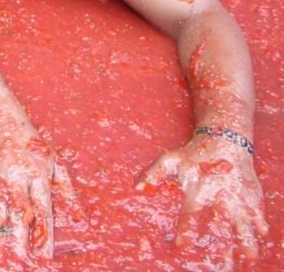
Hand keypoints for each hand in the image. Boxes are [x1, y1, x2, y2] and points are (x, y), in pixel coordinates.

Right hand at [0, 119, 76, 258]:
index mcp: (38, 175)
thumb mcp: (55, 163)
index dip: (43, 233)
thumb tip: (78, 217)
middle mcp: (18, 175)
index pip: (43, 210)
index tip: (44, 255)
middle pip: (20, 212)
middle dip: (20, 238)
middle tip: (21, 259)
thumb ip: (66, 190)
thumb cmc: (32, 143)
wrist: (0, 118)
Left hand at [138, 133, 267, 259]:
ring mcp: (239, 195)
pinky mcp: (252, 195)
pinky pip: (259, 213)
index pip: (191, 214)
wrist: (225, 138)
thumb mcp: (171, 158)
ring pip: (245, 221)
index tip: (182, 246)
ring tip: (249, 254)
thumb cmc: (195, 153)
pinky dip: (260, 225)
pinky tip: (260, 235)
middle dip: (225, 240)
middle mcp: (221, 194)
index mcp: (199, 188)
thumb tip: (137, 188)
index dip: (187, 230)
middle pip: (224, 221)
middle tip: (226, 260)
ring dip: (247, 238)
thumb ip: (154, 173)